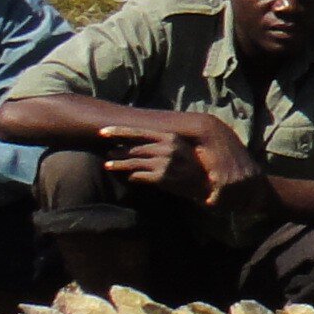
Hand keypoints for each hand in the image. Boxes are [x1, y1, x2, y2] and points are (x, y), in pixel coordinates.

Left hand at [101, 113, 259, 209]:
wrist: (211, 181)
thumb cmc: (196, 164)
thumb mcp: (181, 149)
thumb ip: (165, 143)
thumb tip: (147, 140)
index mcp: (170, 137)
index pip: (139, 132)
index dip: (118, 132)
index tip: (102, 132)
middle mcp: (166, 148)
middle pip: (133, 147)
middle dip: (117, 149)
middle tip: (105, 150)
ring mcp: (164, 163)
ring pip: (133, 162)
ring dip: (119, 163)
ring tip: (108, 164)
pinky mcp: (163, 178)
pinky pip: (140, 176)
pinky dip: (131, 176)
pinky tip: (127, 176)